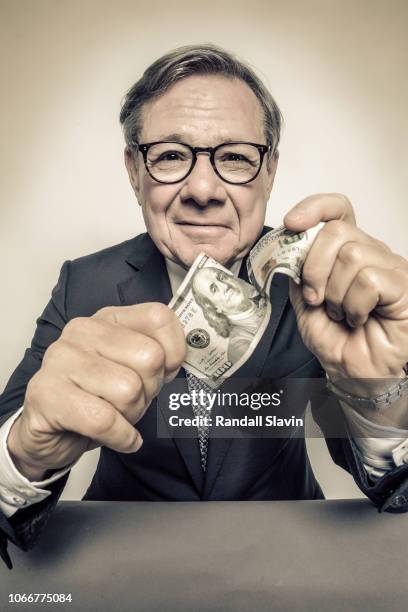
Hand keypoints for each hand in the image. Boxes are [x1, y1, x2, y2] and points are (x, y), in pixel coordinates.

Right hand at [7, 303, 185, 479]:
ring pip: (129, 390)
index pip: (159, 317)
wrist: (49, 431)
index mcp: (107, 318)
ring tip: (115, 414)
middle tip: (131, 400)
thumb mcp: (134, 371)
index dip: (174, 351)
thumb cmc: (97, 398)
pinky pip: (104, 420)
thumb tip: (181, 356)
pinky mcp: (46, 394)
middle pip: (149, 358)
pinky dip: (121, 436)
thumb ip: (160, 357)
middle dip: (149, 390)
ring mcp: (60, 359)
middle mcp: (82, 331)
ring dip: (131, 415)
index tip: (165, 371)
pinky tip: (117, 436)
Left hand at [284, 194, 407, 379]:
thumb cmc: (335, 339)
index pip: (339, 210)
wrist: (352, 373)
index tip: (292, 224)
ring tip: (341, 314)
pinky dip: (354, 305)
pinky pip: (369, 280)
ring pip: (352, 256)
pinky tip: (358, 319)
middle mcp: (373, 254)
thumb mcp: (304, 300)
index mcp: (349, 251)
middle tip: (315, 298)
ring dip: (335, 294)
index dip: (315, 208)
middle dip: (314, 268)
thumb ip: (298, 270)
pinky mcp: (405, 286)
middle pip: (337, 232)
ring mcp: (392, 268)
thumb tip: (289, 244)